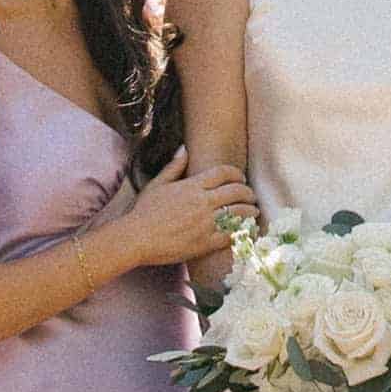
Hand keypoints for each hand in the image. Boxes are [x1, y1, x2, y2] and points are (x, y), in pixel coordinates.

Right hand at [106, 150, 256, 272]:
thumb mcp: (157, 184)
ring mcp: (206, 223)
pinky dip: (243, 232)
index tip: (240, 178)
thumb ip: (174, 167)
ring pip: (239, 213)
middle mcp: (203, 202)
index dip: (236, 174)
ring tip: (253, 212)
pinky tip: (247, 231)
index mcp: (192, 186)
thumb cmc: (143, 212)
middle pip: (236, 191)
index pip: (224, 173)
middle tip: (251, 196)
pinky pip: (232, 235)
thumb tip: (184, 149)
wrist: (136, 238)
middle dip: (248, 192)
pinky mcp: (206, 242)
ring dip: (250, 211)